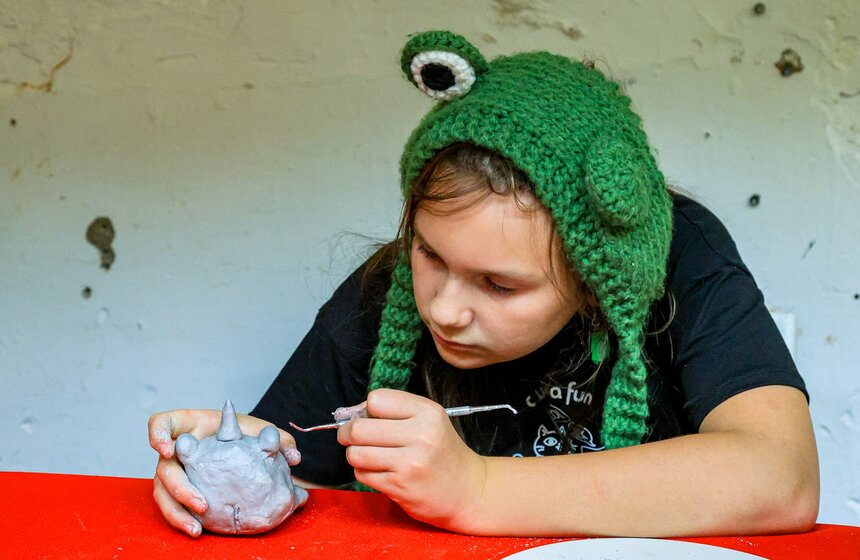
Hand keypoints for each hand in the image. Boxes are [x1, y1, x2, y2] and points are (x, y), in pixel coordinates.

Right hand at [148, 408, 299, 536]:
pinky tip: (198, 530)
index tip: (168, 449)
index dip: (158, 434)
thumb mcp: (259, 432)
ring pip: (162, 492)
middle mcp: (175, 451)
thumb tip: (295, 456)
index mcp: (189, 427)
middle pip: (163, 467)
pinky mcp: (178, 492)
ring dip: (177, 511)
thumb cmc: (244, 435)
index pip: (161, 423)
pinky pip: (172, 507)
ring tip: (196, 527)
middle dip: (178, 487)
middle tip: (201, 503)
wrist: (244, 452)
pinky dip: (182, 519)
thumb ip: (277, 440)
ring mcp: (174, 472)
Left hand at [337, 389, 486, 530]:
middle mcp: (420, 435)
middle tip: (353, 437)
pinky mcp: (400, 486)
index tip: (371, 419)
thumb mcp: (429, 420)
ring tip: (367, 455)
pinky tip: (379, 471)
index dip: (367, 409)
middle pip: (360, 428)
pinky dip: (364, 472)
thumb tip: (352, 413)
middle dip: (348, 433)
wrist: (466, 489)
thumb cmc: (441, 451)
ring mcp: (410, 463)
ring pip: (356, 453)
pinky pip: (362, 474)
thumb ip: (395, 411)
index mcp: (427, 412)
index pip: (376, 400)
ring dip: (355, 454)